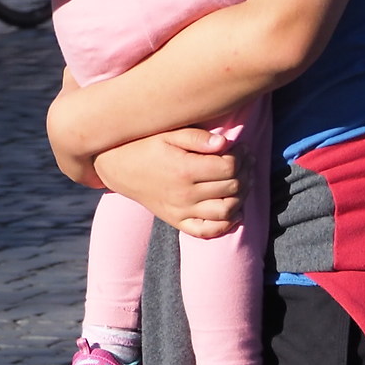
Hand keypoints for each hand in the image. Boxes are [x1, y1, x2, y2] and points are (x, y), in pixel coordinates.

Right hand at [89, 129, 244, 238]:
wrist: (117, 167)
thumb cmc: (145, 145)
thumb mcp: (168, 134)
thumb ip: (197, 137)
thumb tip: (226, 143)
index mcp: (185, 170)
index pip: (229, 167)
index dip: (242, 156)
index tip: (243, 148)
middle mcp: (185, 194)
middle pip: (232, 187)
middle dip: (246, 172)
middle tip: (247, 161)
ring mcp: (182, 211)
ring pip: (226, 210)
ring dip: (242, 196)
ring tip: (242, 181)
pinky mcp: (177, 221)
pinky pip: (208, 230)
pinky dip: (226, 223)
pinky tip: (233, 209)